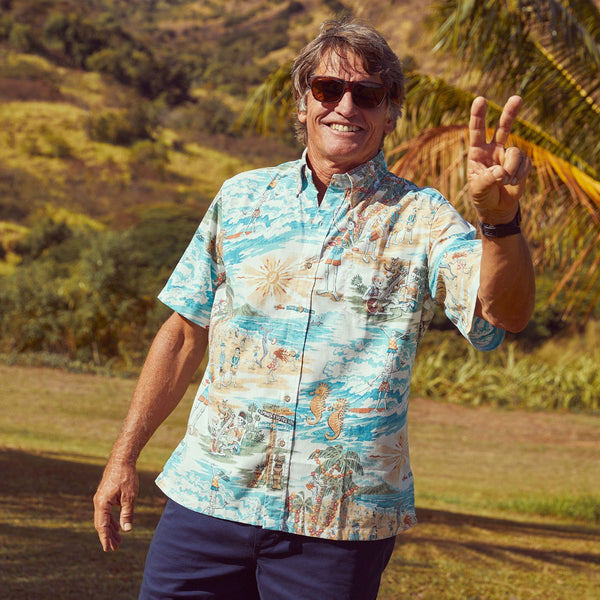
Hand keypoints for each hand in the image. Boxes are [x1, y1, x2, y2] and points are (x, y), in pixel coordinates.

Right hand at [93, 461, 138, 550]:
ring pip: (103, 518)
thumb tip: (127, 530)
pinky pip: (106, 512)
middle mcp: (98, 502)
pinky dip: (111, 520)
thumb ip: (127, 513)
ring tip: (118, 541)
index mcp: (102, 503)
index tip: (108, 549)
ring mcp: (101, 499)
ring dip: (110, 529)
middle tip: (114, 548)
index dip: (105, 538)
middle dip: (107, 536)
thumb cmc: (126, 476)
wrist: (122, 460)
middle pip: (101, 524)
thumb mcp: (129, 496)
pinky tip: (117, 526)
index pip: (102, 526)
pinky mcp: (105, 495)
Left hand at [468, 95, 530, 223]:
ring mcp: (509, 155)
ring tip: (506, 181)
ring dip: (511, 169)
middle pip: (503, 127)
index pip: (477, 131)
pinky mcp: (522, 163)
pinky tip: (513, 183)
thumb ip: (487, 180)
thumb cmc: (482, 196)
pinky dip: (520, 175)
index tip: (480, 100)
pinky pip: (525, 163)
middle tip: (517, 98)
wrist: (497, 207)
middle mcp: (494, 149)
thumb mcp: (478, 190)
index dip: (478, 116)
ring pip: (515, 153)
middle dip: (510, 113)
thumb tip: (501, 171)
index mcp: (478, 152)